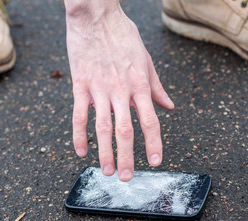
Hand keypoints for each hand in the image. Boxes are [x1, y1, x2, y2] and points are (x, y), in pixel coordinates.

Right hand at [65, 1, 173, 180]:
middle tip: (127, 177)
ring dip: (105, 152)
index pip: (149, 120)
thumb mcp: (146, 59)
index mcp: (139, 84)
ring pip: (102, 128)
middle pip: (125, 130)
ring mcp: (98, 89)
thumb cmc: (123, 35)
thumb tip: (169, 106)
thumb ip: (157, 86)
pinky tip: (81, 151)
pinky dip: (79, 135)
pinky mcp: (80, 86)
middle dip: (128, 157)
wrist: (96, 15)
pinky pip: (78, 115)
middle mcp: (120, 90)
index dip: (153, 143)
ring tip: (107, 171)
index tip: (155, 161)